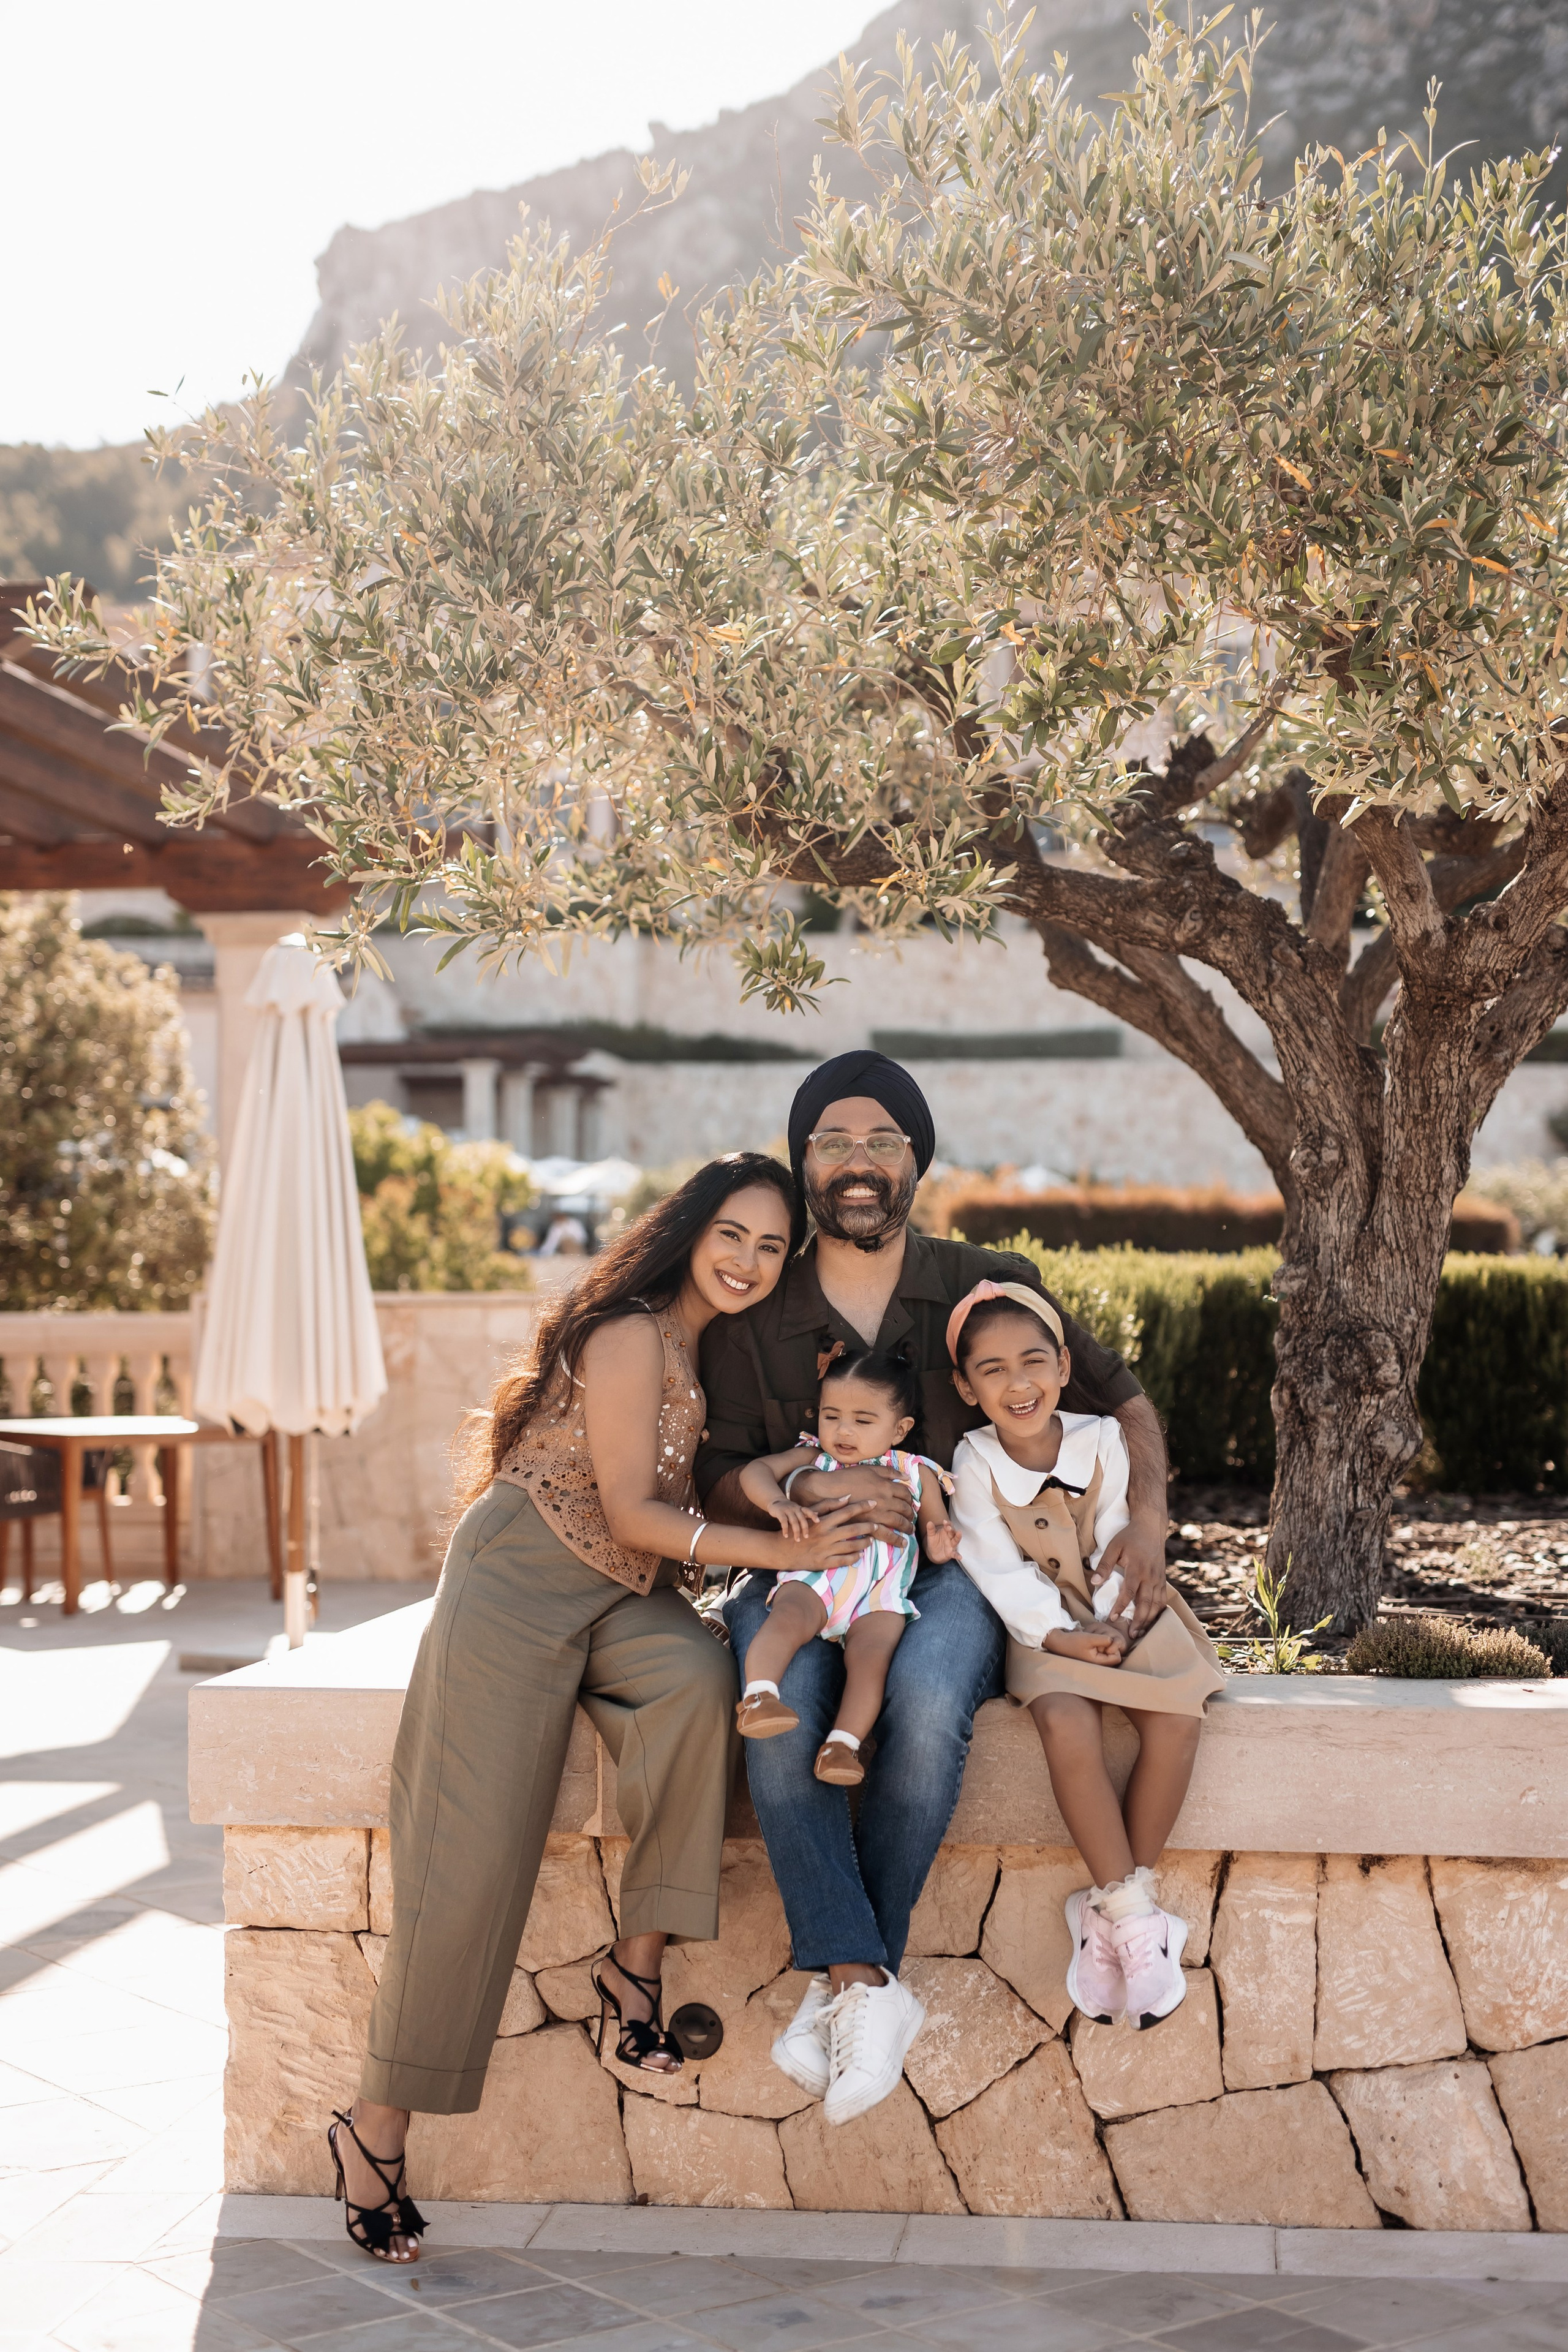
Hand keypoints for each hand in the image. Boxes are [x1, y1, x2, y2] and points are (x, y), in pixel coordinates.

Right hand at [766, 1498, 819, 1542]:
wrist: (775, 1501)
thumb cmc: (788, 1507)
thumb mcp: (797, 1508)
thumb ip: (806, 1512)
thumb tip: (818, 1513)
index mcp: (799, 1508)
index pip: (808, 1511)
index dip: (813, 1515)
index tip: (818, 1521)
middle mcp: (794, 1508)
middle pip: (801, 1518)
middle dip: (804, 1528)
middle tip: (806, 1537)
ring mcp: (787, 1510)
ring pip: (793, 1521)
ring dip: (796, 1531)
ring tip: (797, 1540)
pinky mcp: (779, 1512)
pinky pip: (783, 1521)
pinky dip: (785, 1529)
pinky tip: (786, 1536)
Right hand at [787, 1498, 873, 1576]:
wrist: (781, 1550)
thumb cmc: (799, 1530)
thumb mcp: (809, 1515)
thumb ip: (828, 1505)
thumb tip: (847, 1497)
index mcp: (823, 1521)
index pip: (847, 1511)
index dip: (862, 1506)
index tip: (874, 1503)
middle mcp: (826, 1535)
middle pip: (853, 1529)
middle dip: (869, 1527)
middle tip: (878, 1525)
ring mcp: (825, 1550)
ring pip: (852, 1546)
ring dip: (864, 1543)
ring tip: (870, 1540)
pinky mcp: (823, 1563)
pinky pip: (844, 1561)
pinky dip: (854, 1558)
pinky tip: (859, 1554)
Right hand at [794, 1463, 915, 1543]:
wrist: (827, 1490)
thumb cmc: (847, 1477)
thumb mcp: (869, 1469)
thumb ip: (889, 1472)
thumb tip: (906, 1477)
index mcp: (885, 1486)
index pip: (905, 1494)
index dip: (910, 1500)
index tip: (910, 1504)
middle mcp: (884, 1501)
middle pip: (904, 1510)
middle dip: (910, 1516)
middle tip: (911, 1519)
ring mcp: (877, 1514)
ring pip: (897, 1524)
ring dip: (906, 1529)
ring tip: (908, 1532)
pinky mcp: (868, 1524)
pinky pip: (886, 1535)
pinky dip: (895, 1540)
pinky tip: (900, 1542)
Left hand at [922, 1520, 962, 1562]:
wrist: (934, 1553)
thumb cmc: (934, 1542)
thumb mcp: (931, 1535)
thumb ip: (930, 1529)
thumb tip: (929, 1522)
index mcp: (945, 1531)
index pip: (947, 1526)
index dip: (947, 1524)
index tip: (944, 1522)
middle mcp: (950, 1537)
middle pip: (952, 1532)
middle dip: (951, 1529)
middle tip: (949, 1527)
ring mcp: (951, 1545)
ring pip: (955, 1541)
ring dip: (957, 1537)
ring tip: (959, 1533)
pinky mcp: (951, 1553)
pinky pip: (955, 1554)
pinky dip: (957, 1555)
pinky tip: (960, 1557)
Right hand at [1045, 1624, 1127, 1665]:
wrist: (1060, 1643)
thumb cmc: (1073, 1641)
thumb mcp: (1090, 1638)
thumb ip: (1104, 1640)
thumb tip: (1113, 1641)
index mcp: (1098, 1662)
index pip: (1117, 1658)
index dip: (1115, 1648)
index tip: (1105, 1641)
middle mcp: (1097, 1665)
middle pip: (1113, 1657)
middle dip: (1110, 1648)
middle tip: (1099, 1641)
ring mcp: (1094, 1663)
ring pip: (1107, 1655)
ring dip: (1104, 1647)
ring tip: (1094, 1642)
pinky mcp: (1091, 1659)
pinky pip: (1102, 1654)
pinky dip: (1099, 1648)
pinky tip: (1091, 1643)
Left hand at [1094, 1514, 1168, 1636]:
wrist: (1150, 1527)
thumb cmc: (1129, 1537)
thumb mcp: (1114, 1547)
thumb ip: (1105, 1565)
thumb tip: (1094, 1582)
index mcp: (1137, 1568)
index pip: (1129, 1592)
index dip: (1121, 1606)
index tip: (1112, 1617)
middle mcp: (1150, 1576)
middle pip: (1146, 1603)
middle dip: (1139, 1620)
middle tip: (1130, 1634)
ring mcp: (1159, 1579)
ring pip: (1156, 1604)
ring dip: (1149, 1620)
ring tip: (1140, 1632)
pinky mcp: (1163, 1580)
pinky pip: (1162, 1599)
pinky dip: (1158, 1612)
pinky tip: (1151, 1621)